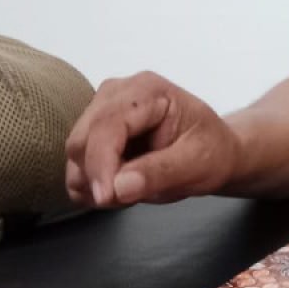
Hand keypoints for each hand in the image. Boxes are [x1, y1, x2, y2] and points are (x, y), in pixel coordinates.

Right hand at [65, 72, 239, 207]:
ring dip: (97, 183)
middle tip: (133, 197)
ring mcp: (100, 110)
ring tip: (137, 187)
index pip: (106, 126)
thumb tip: (118, 187)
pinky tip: (124, 184)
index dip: (101, 164)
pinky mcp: (92, 132)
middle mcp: (116, 93)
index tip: (107, 197)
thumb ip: (161, 172)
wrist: (213, 151)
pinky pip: (76, 166)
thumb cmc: (212, 151)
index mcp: (148, 91)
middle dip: (100, 177)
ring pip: (75, 156)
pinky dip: (94, 185)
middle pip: (81, 141)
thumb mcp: (198, 164)